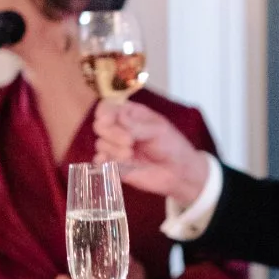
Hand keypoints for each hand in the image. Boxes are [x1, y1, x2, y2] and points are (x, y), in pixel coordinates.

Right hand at [93, 101, 209, 204]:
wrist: (178, 172)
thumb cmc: (172, 146)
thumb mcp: (158, 130)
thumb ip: (136, 125)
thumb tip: (117, 117)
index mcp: (130, 114)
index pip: (108, 106)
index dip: (105, 112)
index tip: (109, 120)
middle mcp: (119, 129)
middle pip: (100, 125)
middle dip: (112, 133)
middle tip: (129, 141)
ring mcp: (115, 147)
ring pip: (100, 144)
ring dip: (114, 150)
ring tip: (130, 155)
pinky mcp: (114, 165)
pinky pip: (99, 162)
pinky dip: (102, 161)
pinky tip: (110, 162)